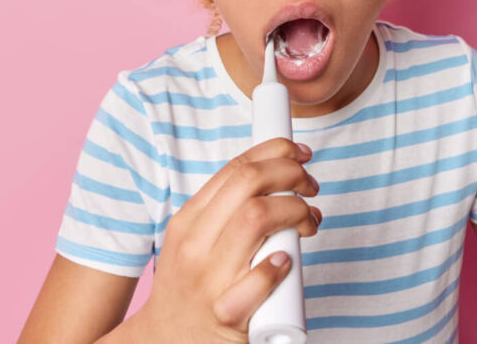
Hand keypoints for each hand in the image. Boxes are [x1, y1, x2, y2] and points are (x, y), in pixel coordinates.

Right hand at [118, 138, 321, 342]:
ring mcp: (208, 280)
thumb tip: (276, 178)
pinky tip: (287, 261)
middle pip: (248, 184)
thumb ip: (226, 212)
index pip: (234, 168)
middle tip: (310, 187)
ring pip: (255, 219)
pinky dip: (278, 265)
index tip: (299, 153)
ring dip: (294, 212)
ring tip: (308, 223)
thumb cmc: (190, 288)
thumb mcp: (193, 242)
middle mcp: (194, 246)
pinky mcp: (226, 316)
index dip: (274, 151)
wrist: (165, 343)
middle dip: (290, 174)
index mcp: (187, 221)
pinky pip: (257, 281)